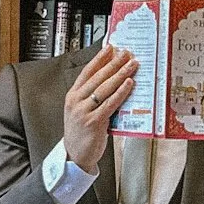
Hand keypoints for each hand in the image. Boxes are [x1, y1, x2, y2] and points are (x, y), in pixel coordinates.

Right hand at [63, 45, 140, 172]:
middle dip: (114, 63)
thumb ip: (93, 97)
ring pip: (105, 88)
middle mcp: (76, 101)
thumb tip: (114, 80)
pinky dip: (121, 92)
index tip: (110, 48)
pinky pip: (110, 103)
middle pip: (98, 77)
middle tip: (126, 53)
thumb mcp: (81, 111)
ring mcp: (84, 111)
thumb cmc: (81, 133)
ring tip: (132, 65)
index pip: (87, 72)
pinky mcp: (94, 122)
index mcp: (72, 96)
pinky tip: (129, 84)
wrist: (75, 156)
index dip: (99, 59)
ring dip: (121, 74)